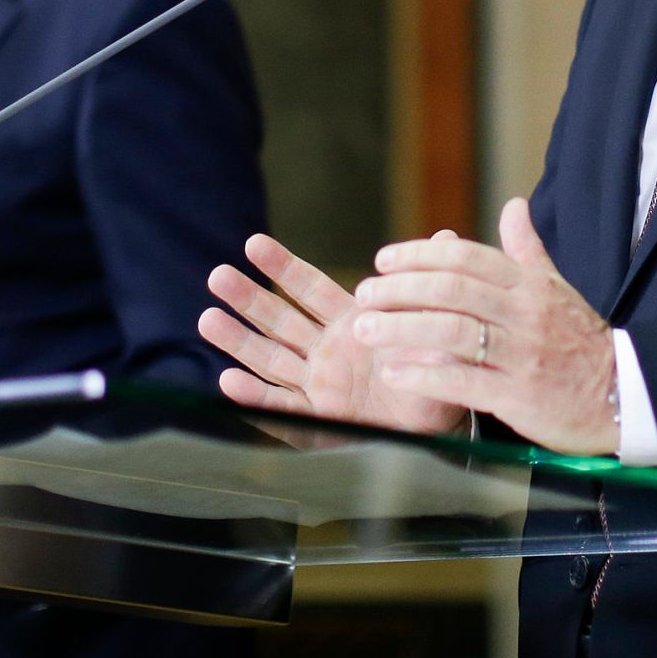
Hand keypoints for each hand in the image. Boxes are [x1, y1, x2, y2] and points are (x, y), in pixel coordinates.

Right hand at [200, 233, 467, 435]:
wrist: (441, 423)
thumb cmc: (437, 368)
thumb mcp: (440, 323)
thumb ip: (432, 284)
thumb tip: (449, 234)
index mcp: (351, 320)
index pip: (310, 288)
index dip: (282, 267)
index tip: (254, 243)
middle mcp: (328, 349)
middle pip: (279, 319)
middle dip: (248, 298)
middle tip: (217, 275)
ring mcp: (319, 384)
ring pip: (271, 358)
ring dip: (239, 340)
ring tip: (207, 318)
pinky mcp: (320, 419)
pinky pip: (283, 407)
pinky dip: (255, 397)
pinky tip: (227, 382)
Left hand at [352, 197, 618, 455]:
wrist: (623, 394)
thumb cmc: (580, 340)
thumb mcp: (555, 287)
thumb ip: (527, 249)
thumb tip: (514, 205)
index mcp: (528, 284)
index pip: (466, 257)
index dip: (420, 255)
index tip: (384, 260)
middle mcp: (523, 313)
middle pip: (451, 289)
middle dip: (400, 289)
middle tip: (364, 294)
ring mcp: (521, 354)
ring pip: (452, 331)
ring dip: (400, 329)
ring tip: (364, 330)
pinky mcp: (519, 396)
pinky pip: (463, 380)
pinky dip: (424, 374)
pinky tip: (395, 372)